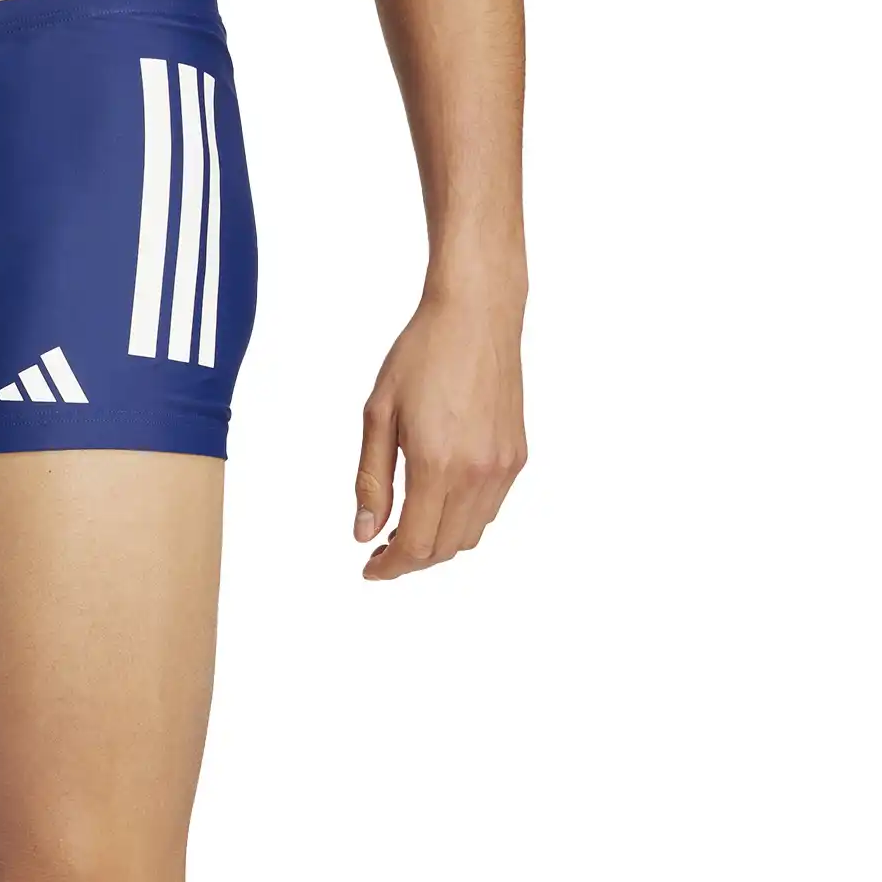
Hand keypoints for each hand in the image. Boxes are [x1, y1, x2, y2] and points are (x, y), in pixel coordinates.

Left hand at [353, 289, 526, 579]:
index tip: (370, 568)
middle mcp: (477, 473)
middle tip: (382, 550)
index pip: (416, 546)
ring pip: (470, 535)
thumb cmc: (422, 354)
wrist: (477, 313)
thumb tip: (365, 533)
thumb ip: (372, 481)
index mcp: (437, 465)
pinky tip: (438, 501)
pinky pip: (489, 509)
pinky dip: (462, 520)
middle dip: (410, 561)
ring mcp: (502, 466)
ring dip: (437, 543)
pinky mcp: (517, 456)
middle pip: (444, 549)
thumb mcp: (378, 415)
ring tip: (407, 527)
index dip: (390, 568)